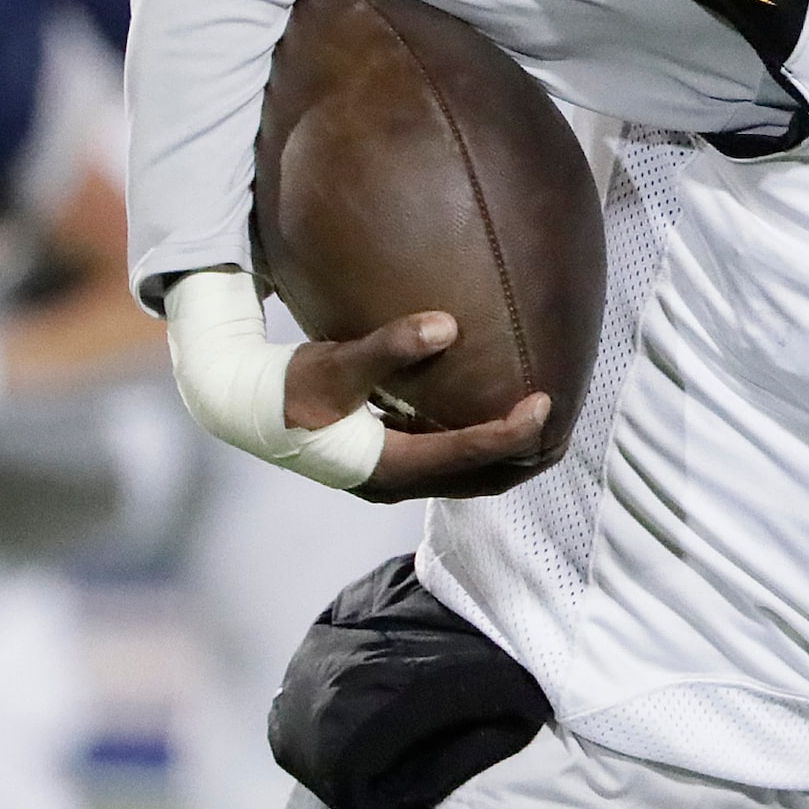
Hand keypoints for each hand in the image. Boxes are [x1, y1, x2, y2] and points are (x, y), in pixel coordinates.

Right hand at [282, 311, 551, 501]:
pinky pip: (452, 464)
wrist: (244, 409)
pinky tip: (497, 417)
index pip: (468, 455)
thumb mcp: (335, 366)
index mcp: (389, 466)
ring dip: (508, 457)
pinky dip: (482, 448)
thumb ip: (390, 348)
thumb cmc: (287, 388)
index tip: (546, 402)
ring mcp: (394, 478)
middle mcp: (397, 482)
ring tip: (545, 424)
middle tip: (564, 423)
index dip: (512, 433)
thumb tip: (447, 326)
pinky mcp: (390, 463)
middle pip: (481, 481)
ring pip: (469, 478)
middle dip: (526, 457)